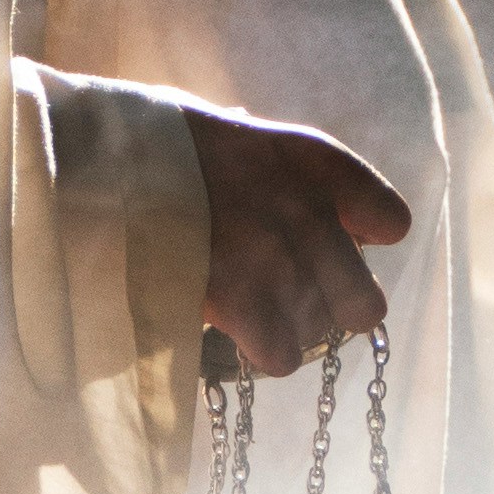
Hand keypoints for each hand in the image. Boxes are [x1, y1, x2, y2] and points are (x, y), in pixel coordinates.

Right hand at [182, 107, 409, 379]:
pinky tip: (233, 331)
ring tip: (246, 310)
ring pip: (317, 333)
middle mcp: (309, 211)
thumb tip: (296, 213)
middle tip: (289, 298)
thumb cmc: (161, 147)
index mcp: (315, 162)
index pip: (391, 222)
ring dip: (286, 329)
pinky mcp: (239, 300)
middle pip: (364, 304)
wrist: (102, 159)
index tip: (337, 241)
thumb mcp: (239, 137)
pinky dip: (259, 351)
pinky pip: (282, 356)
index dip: (365, 240)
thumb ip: (282, 178)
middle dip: (330, 308)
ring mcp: (277, 259)